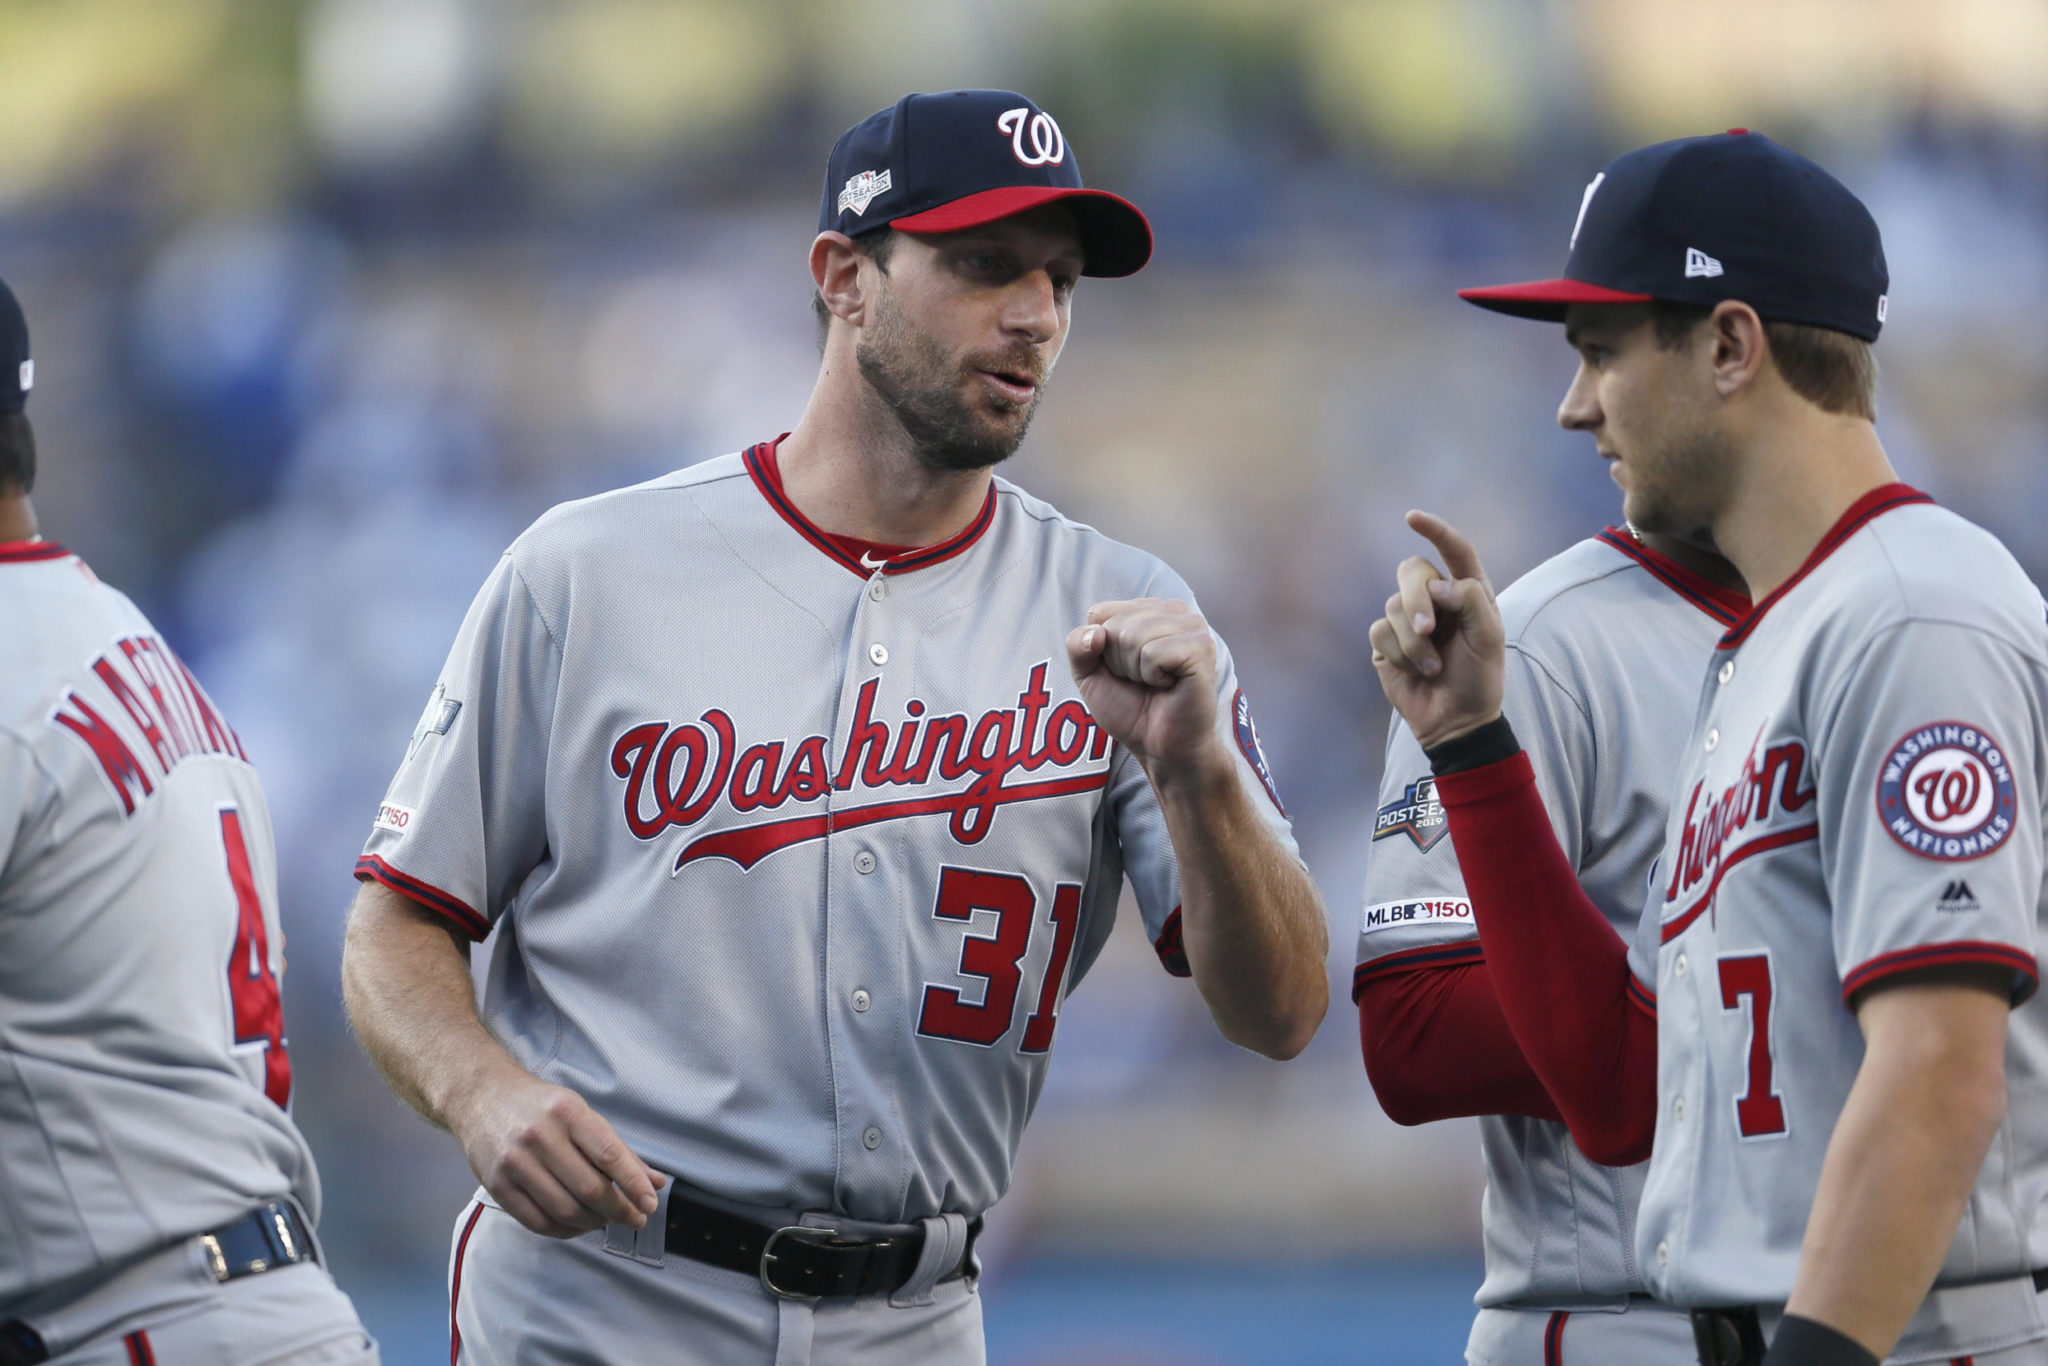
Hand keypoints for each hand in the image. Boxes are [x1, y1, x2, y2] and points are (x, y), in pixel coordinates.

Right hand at [447, 1065, 665, 1238]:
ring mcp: (516, 1163)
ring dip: (593, 1223)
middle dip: (619, 1210)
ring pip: (564, 1210)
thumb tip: (655, 1182)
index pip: (609, 1155)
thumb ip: (618, 1150)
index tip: (651, 1204)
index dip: (634, 1184)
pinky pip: (537, 1222)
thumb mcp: (581, 1113)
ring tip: (605, 1220)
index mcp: (568, 1112)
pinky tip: (577, 1225)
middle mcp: (540, 1136)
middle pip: (589, 1188)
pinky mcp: (497, 1185)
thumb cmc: (540, 1106)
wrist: (482, 1096)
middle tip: (634, 1218)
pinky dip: (564, 1231)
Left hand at [1067, 598, 1225, 773]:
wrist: (1158, 746)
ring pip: (1133, 636)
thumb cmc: (1130, 708)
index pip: (1099, 612)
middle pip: (1115, 625)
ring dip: (1135, 671)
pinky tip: (1169, 685)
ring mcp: (1192, 626)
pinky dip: (1152, 676)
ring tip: (1156, 683)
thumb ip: (1077, 645)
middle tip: (1142, 681)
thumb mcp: (1089, 675)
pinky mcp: (1201, 647)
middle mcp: (1173, 611)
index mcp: (1148, 609)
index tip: (1123, 670)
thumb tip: (1095, 632)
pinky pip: (1153, 652)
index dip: (1100, 650)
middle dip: (1118, 662)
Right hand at [1369, 511, 1504, 749]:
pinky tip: (1415, 671)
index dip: (1435, 530)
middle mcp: (1436, 599)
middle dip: (1416, 599)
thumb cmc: (1479, 678)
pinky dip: (1399, 653)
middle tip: (1428, 629)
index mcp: (1467, 592)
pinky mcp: (1386, 641)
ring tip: (1433, 667)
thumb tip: (1433, 586)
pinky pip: (1380, 630)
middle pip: (1412, 571)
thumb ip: (1470, 600)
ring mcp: (1408, 619)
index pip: (1455, 550)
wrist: (1456, 720)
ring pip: (1393, 605)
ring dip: (1414, 641)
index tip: (1412, 517)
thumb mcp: (1490, 638)